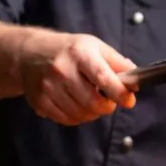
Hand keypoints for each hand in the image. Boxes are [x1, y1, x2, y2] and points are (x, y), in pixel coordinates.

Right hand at [17, 30, 137, 124]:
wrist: (29, 53)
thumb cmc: (68, 50)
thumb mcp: (94, 46)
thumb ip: (116, 62)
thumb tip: (135, 79)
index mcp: (79, 53)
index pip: (102, 77)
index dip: (118, 92)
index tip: (128, 100)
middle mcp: (61, 69)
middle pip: (92, 102)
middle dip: (106, 107)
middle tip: (109, 102)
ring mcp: (48, 87)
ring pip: (80, 114)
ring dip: (92, 113)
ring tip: (92, 102)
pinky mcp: (40, 101)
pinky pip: (66, 120)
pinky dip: (77, 118)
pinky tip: (77, 106)